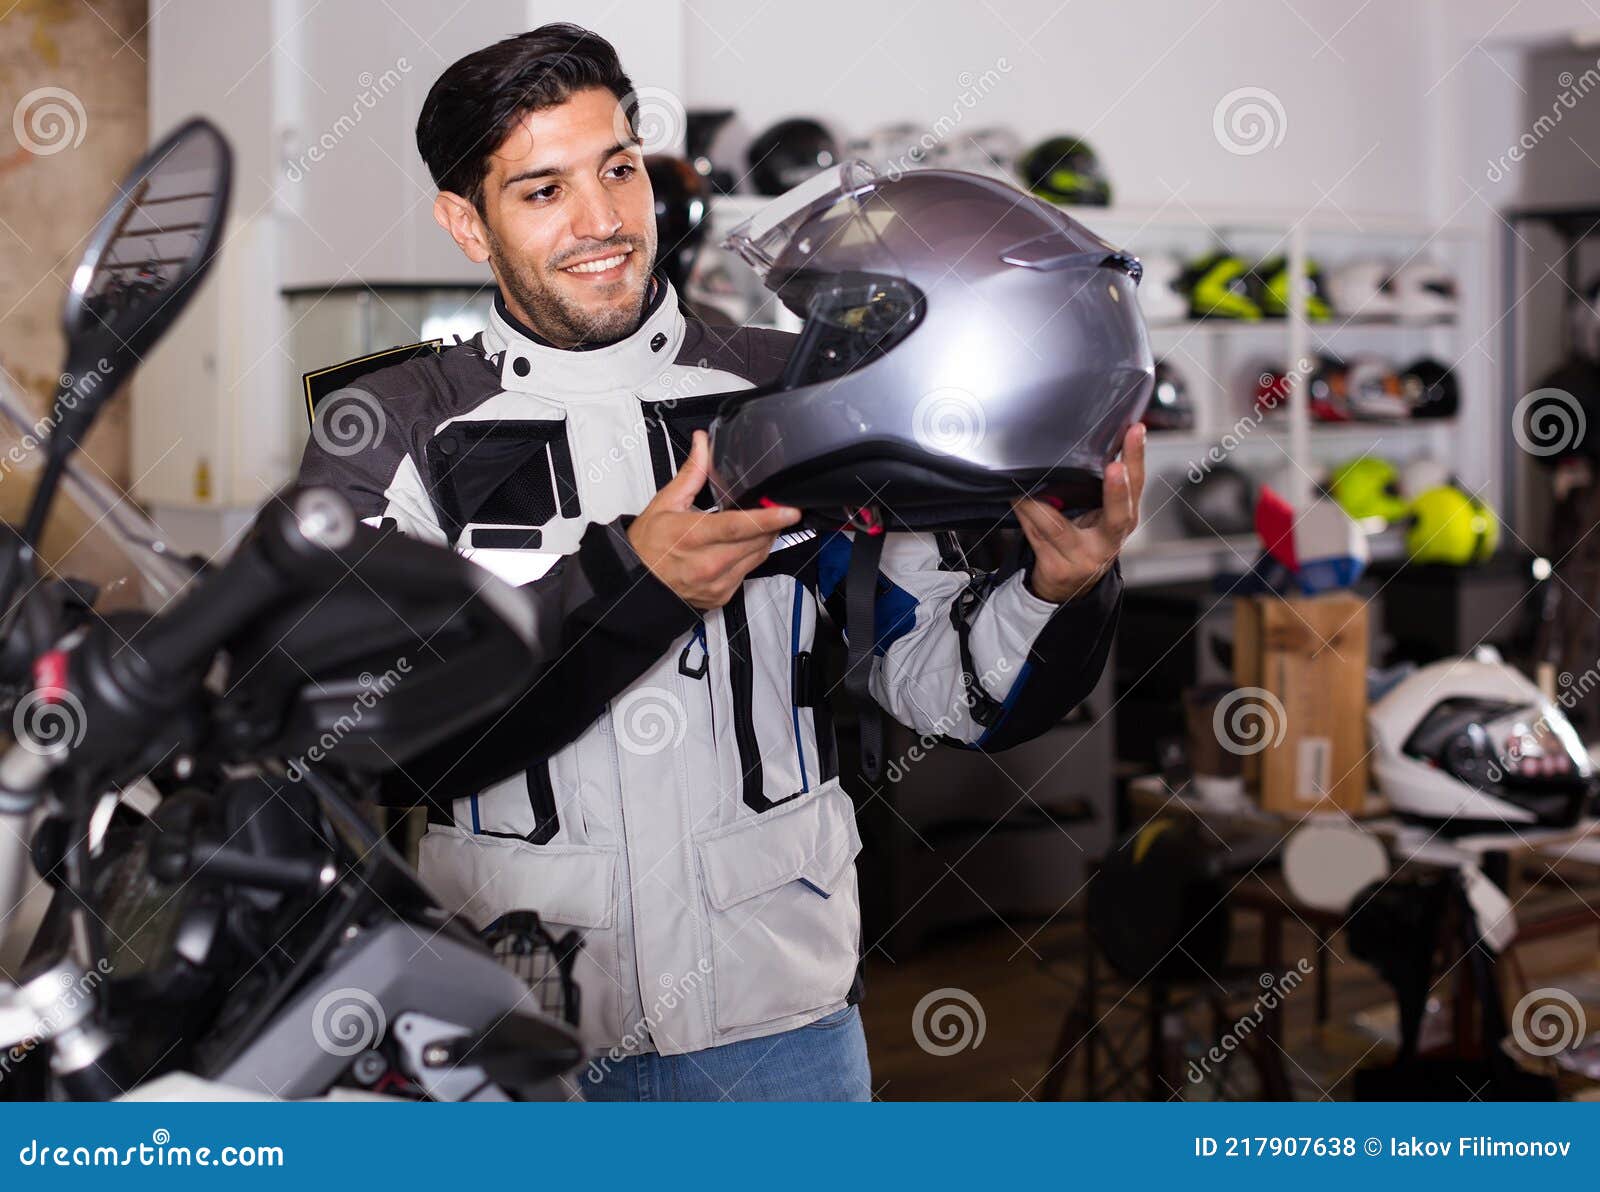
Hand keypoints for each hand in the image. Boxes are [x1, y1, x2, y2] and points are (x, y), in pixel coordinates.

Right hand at [628, 431, 800, 609]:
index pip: (739, 526)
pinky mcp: (723, 595)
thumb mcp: (666, 504)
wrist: (637, 585)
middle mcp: (708, 564)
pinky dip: (751, 556)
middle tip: (776, 509)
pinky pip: (749, 572)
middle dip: (771, 524)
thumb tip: (702, 444)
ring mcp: (717, 582)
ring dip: (764, 538)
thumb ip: (692, 473)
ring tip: (758, 524)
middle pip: (757, 541)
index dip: (768, 518)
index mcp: (694, 537)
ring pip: (758, 557)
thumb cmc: (647, 546)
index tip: (789, 511)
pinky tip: (740, 546)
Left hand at [1012, 422, 1145, 603]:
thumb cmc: (1083, 542)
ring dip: (1040, 505)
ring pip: (1058, 528)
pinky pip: (1035, 536)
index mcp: (1124, 522)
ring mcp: (1084, 559)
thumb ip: (1098, 485)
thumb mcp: (1099, 517)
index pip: (1136, 486)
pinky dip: (1024, 514)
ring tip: (1027, 483)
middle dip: (1118, 491)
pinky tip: (1015, 498)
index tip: (1135, 432)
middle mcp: (1109, 542)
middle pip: (1119, 517)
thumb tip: (1088, 434)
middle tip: (1115, 467)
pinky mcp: (1057, 569)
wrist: (1066, 587)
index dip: (1137, 458)